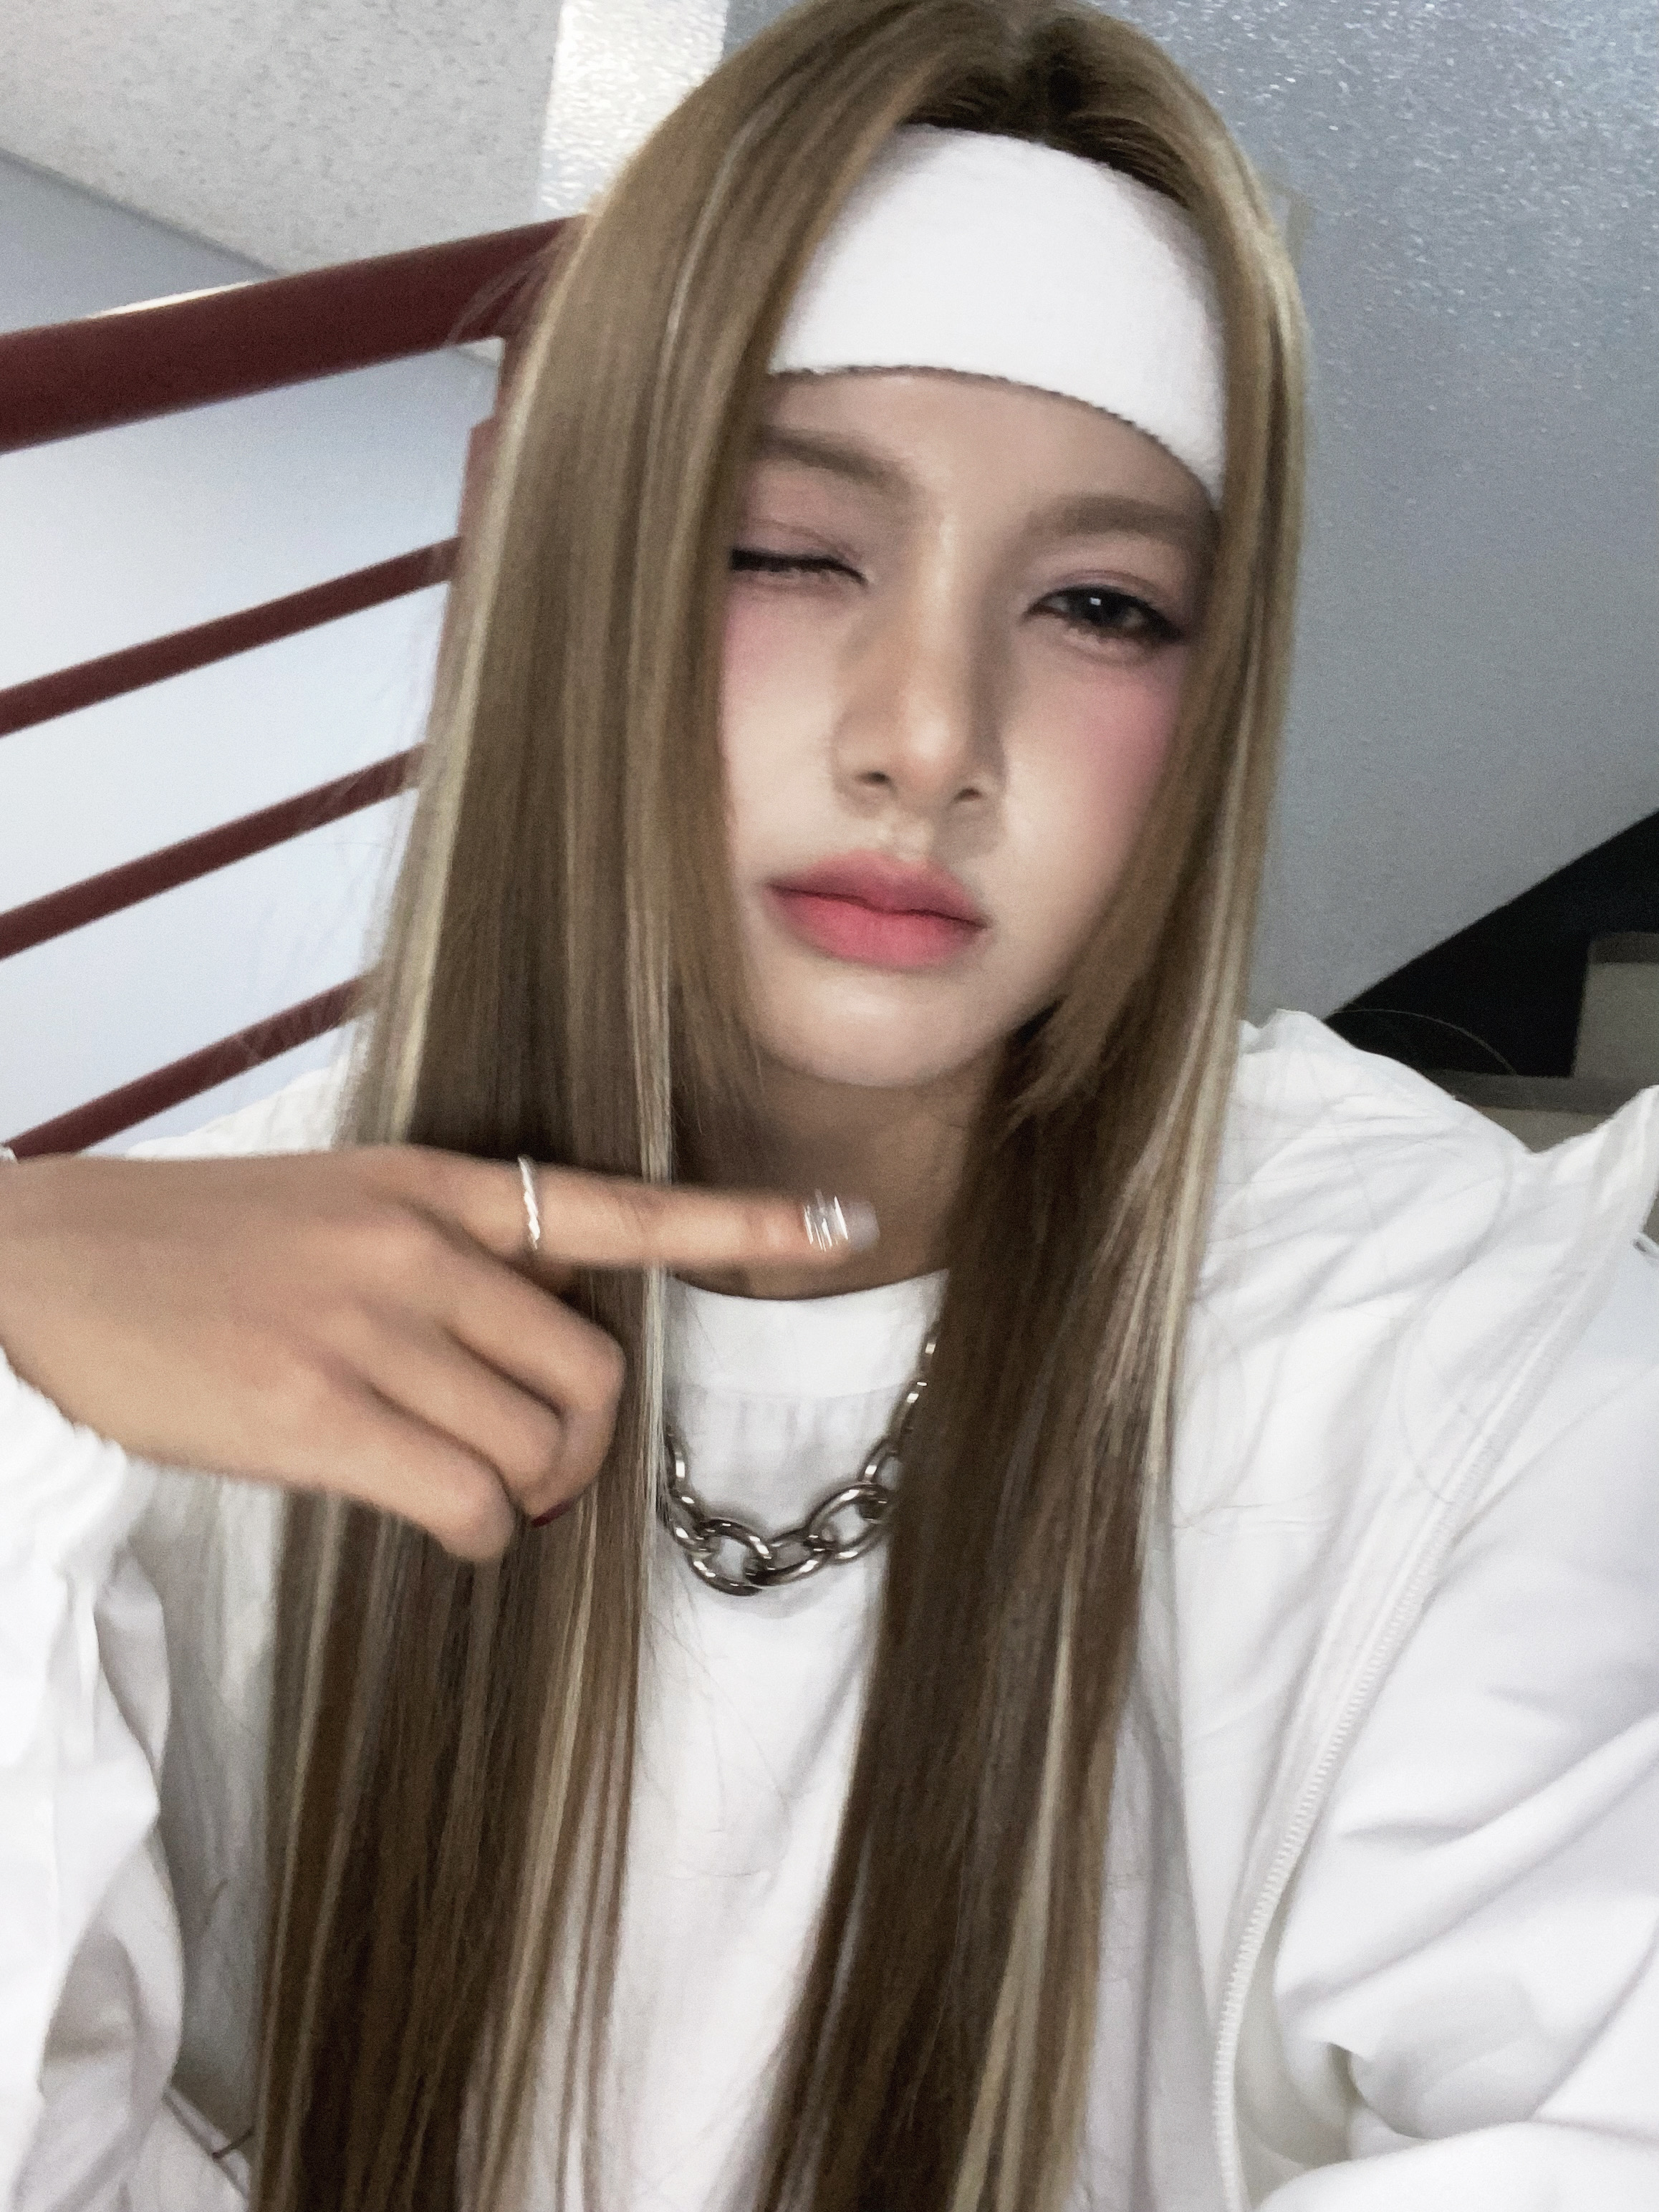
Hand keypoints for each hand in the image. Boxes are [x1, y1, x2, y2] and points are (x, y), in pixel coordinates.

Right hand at [0, 1147, 870, 1558]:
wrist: (40, 1274)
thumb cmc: (193, 1255)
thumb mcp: (337, 1212)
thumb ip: (450, 1257)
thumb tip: (543, 1340)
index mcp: (433, 1186)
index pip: (617, 1207)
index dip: (741, 1225)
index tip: (842, 1225)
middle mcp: (419, 1247)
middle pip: (594, 1375)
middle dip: (583, 1447)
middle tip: (532, 1471)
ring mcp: (368, 1327)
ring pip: (538, 1449)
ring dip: (529, 1499)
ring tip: (473, 1497)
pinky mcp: (314, 1414)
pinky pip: (470, 1503)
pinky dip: (481, 1534)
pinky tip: (442, 1524)